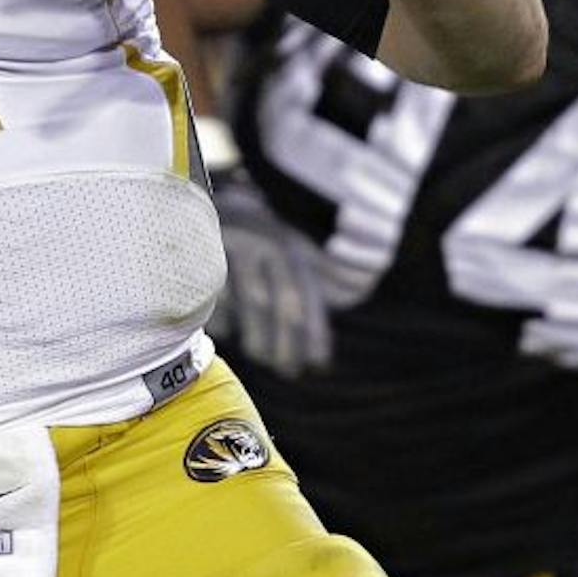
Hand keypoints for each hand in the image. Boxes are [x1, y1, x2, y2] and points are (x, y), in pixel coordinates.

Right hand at [211, 172, 336, 375]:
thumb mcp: (299, 247)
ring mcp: (241, 246)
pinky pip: (220, 290)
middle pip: (284, 300)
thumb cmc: (267, 239)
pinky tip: (227, 332)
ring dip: (258, 332)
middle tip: (287, 370)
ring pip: (254, 298)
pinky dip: (223, 314)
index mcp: (295, 252)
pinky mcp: (212, 251)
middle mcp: (272, 247)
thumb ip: (330, 268)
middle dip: (287, 339)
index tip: (318, 364)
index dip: (316, 331)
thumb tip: (365, 282)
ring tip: (259, 356)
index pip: (309, 296)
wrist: (223, 206)